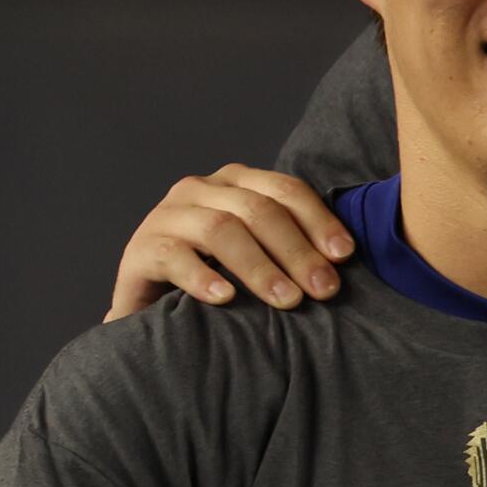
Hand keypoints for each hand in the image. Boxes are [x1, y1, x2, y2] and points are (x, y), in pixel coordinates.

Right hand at [105, 165, 354, 321]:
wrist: (151, 306)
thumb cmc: (217, 277)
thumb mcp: (258, 253)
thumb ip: (291, 245)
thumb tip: (345, 261)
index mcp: (235, 181)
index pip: (285, 190)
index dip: (318, 220)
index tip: (344, 256)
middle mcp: (200, 188)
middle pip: (258, 210)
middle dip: (296, 251)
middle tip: (323, 290)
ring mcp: (167, 216)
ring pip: (220, 229)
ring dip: (259, 267)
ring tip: (286, 300)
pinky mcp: (140, 249)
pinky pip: (173, 258)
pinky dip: (202, 278)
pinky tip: (226, 300)